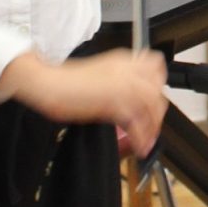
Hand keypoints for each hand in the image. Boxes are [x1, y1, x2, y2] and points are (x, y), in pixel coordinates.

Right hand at [0, 47, 169, 155]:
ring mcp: (122, 85)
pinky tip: (139, 146)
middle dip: (157, 112)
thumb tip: (130, 104)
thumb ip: (118, 84)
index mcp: (122, 60)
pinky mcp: (114, 102)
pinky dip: (141, 137)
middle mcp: (126, 70)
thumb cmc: (65, 82)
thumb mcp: (98, 75)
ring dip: (152, 127)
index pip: (155, 64)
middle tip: (152, 128)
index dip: (159, 83)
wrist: (48, 82)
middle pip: (157, 90)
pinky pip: (137, 123)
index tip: (156, 100)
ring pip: (151, 106)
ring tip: (146, 142)